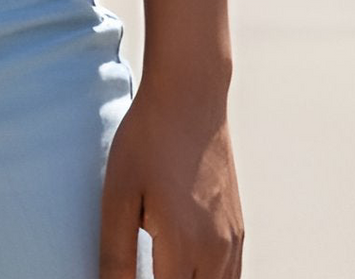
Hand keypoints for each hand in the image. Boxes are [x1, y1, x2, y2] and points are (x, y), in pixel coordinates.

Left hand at [98, 81, 244, 276]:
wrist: (191, 95)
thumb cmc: (148, 140)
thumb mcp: (119, 194)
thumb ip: (116, 254)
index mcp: (184, 248)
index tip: (127, 278)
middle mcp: (216, 252)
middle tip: (146, 269)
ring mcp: (232, 242)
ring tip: (161, 269)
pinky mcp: (238, 229)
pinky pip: (232, 277)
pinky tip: (185, 271)